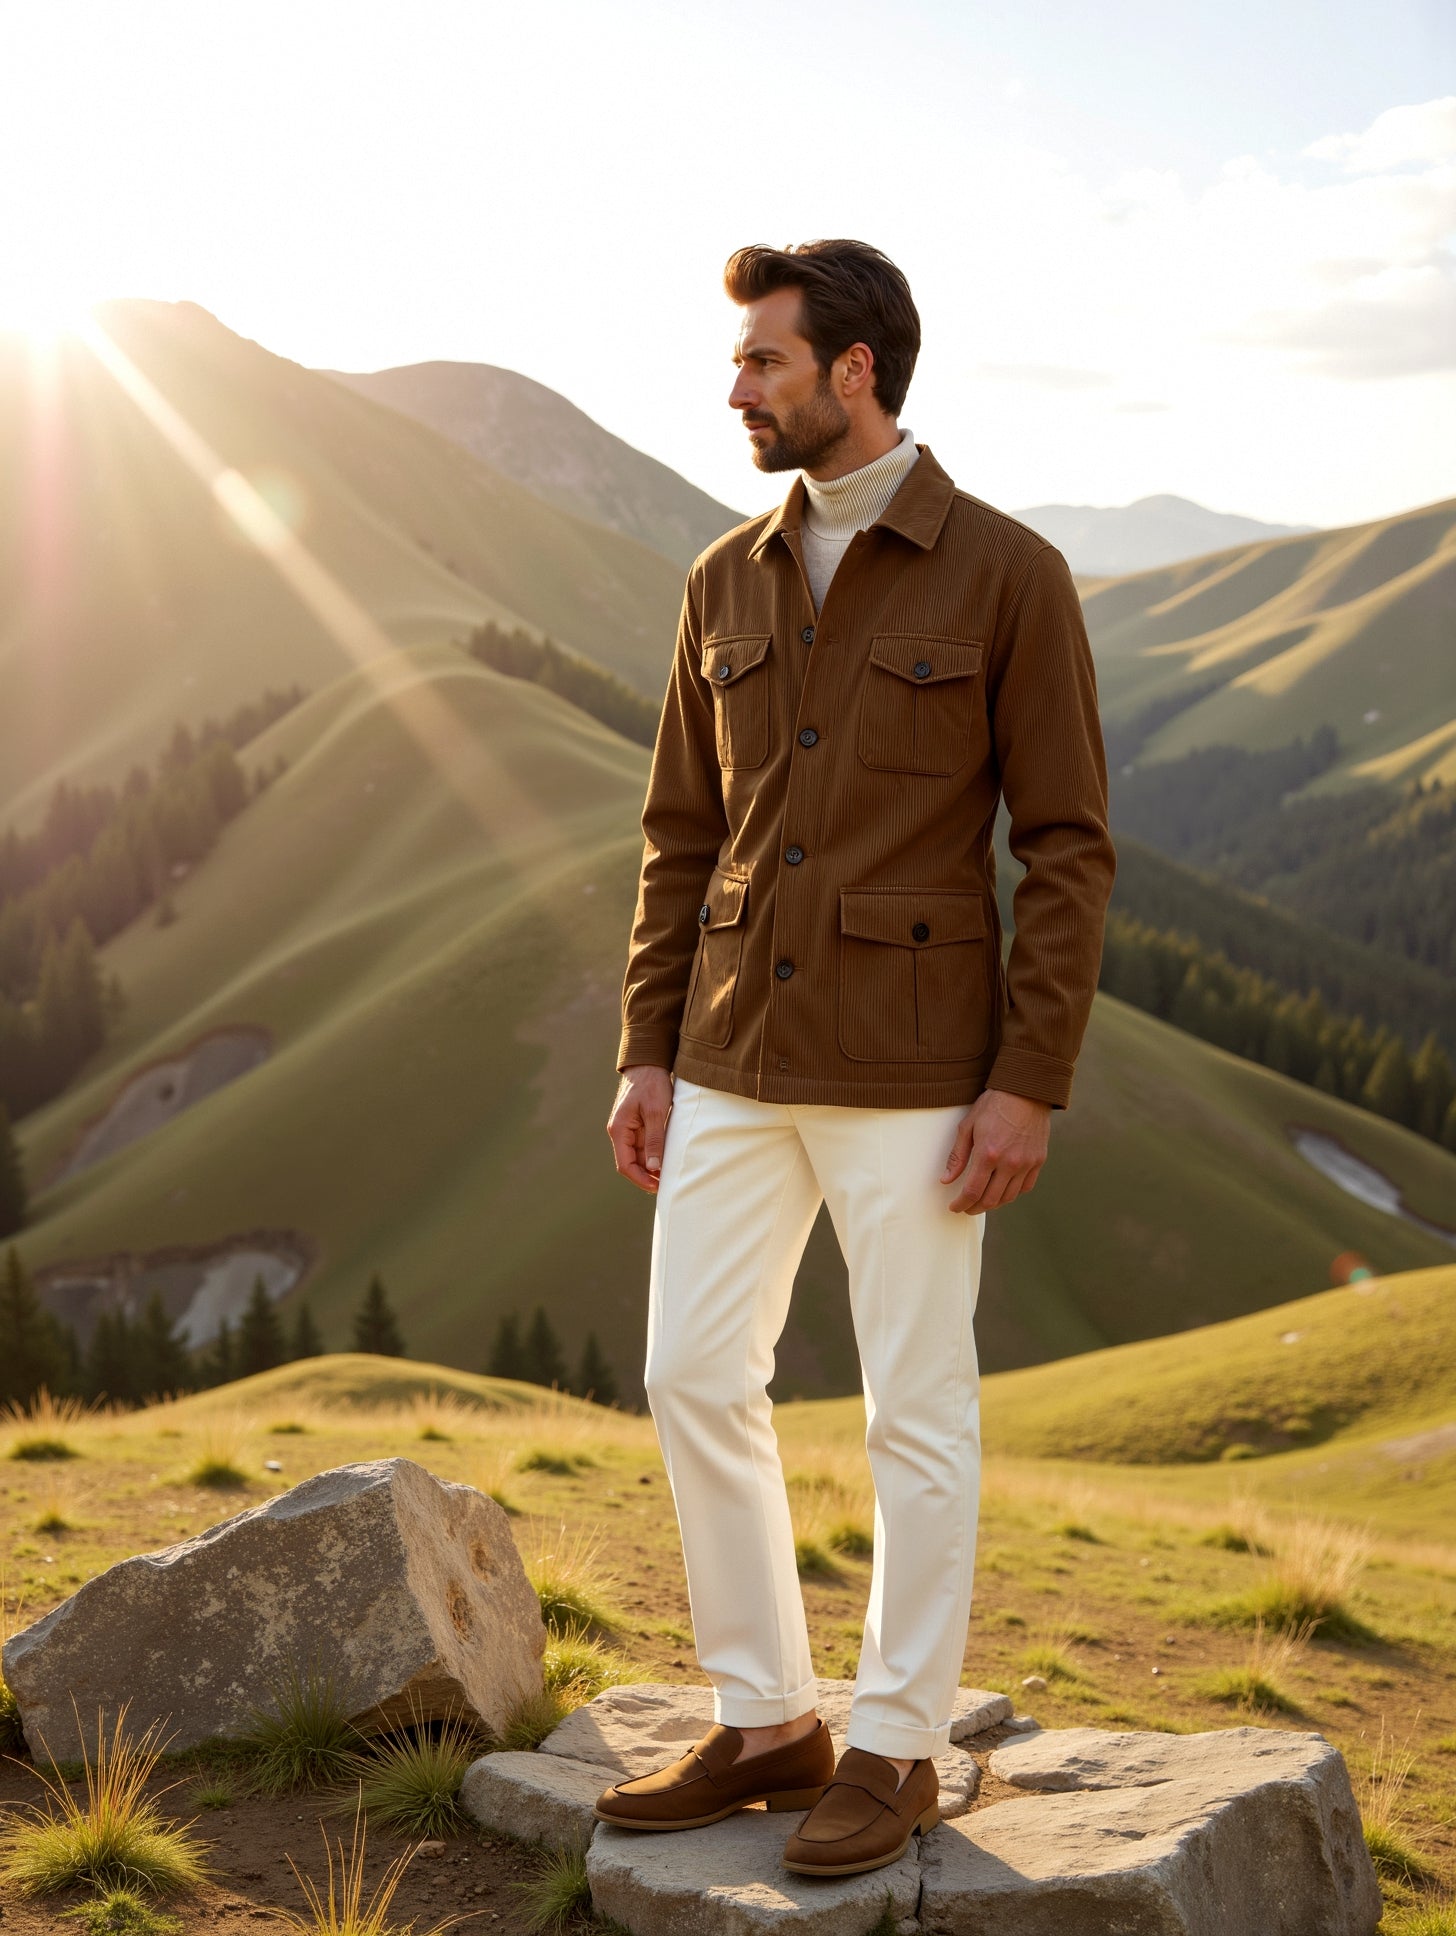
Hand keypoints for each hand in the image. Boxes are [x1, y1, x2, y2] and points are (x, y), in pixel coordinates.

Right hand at [607, 1065, 674, 1193]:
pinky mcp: (637, 1125)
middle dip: (647, 1176)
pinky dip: (654, 1155)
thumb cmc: (651, 1084)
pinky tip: (666, 1159)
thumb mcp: (655, 1112)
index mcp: (619, 1130)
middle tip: (667, 1184)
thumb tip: (653, 1167)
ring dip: (651, 1167)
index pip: (625, 1164)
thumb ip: (654, 1140)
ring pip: (638, 1156)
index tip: (657, 1187)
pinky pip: (644, 1146)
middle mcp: (620, 1132)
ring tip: (669, 1175)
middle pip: (632, 1163)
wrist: (649, 1063)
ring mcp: (628, 1129)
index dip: (640, 1179)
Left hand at [940, 1088, 1050, 1212]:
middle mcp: (1009, 1163)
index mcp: (988, 1154)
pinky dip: (1012, 1194)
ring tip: (982, 1201)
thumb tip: (946, 1180)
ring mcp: (1026, 1163)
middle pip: (990, 1199)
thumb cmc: (993, 1105)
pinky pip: (1025, 1187)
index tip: (954, 1207)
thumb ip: (957, 1156)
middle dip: (974, 1207)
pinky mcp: (1038, 1161)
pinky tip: (1002, 1191)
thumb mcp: (968, 1126)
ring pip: (1008, 1197)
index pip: (972, 1191)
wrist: (1026, 1091)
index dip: (961, 1204)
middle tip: (966, 1207)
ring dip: (993, 1204)